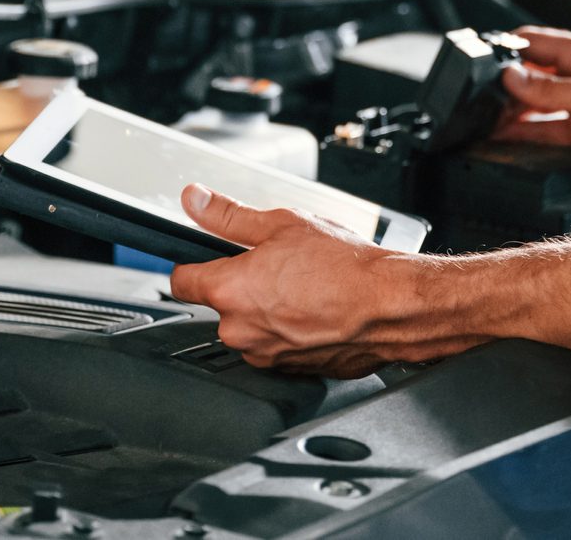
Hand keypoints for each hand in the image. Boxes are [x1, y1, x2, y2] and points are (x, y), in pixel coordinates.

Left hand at [166, 185, 446, 376]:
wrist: (390, 306)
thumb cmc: (344, 267)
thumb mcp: (281, 223)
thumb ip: (228, 215)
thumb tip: (195, 201)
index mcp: (229, 291)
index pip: (180, 281)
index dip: (191, 264)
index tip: (202, 256)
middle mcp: (240, 330)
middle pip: (219, 304)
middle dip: (239, 285)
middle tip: (274, 265)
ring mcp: (265, 355)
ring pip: (249, 327)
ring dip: (264, 310)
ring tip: (300, 287)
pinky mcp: (290, 369)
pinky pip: (276, 345)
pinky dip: (288, 329)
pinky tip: (313, 309)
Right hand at [494, 28, 570, 183]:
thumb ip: (551, 89)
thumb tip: (512, 77)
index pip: (533, 42)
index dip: (505, 50)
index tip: (479, 63)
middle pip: (531, 73)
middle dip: (504, 84)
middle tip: (477, 99)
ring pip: (537, 101)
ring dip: (513, 110)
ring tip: (485, 119)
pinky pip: (548, 125)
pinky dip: (527, 131)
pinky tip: (507, 137)